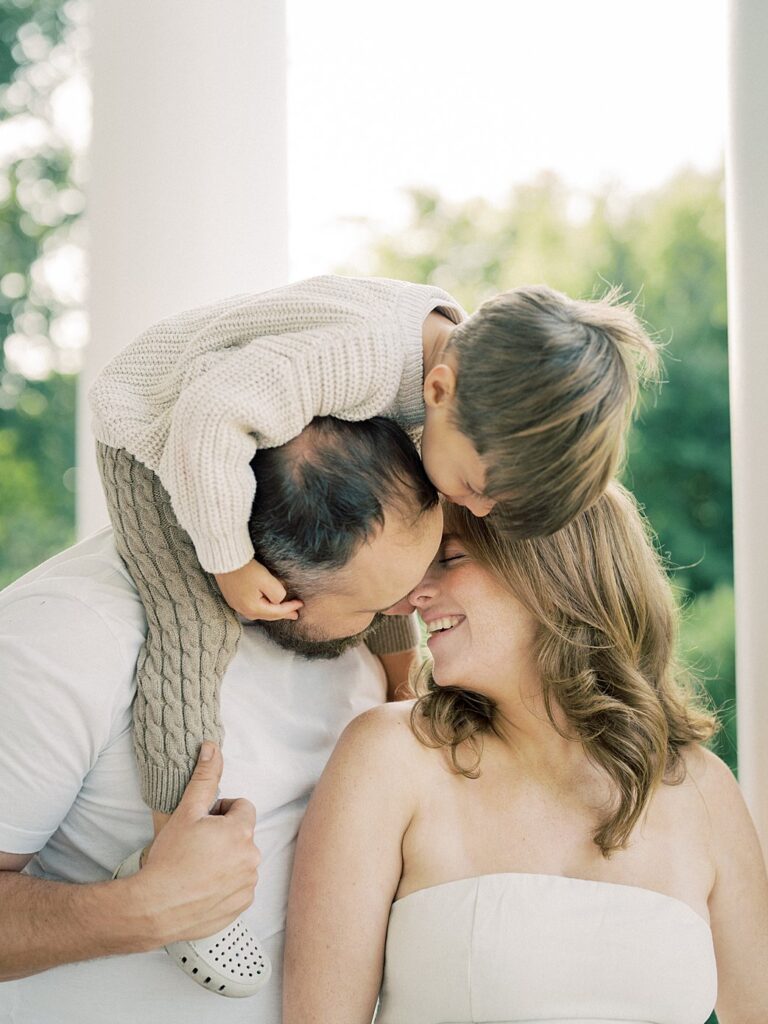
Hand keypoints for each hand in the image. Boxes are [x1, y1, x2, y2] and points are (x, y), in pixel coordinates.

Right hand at [129, 743, 262, 945]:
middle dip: (224, 835)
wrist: (154, 908)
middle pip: (242, 834)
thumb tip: (212, 747)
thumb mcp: (185, 812)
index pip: (242, 807)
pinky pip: (240, 886)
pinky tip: (202, 887)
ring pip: (241, 860)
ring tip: (197, 868)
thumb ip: (204, 778)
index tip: (202, 824)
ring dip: (226, 859)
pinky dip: (226, 884)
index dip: (221, 812)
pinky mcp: (242, 905)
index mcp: (241, 831)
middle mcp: (252, 857)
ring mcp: (248, 883)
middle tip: (196, 846)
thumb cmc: (169, 858)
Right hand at [215, 559, 302, 620]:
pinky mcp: (232, 597)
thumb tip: (278, 599)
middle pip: (267, 615)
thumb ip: (277, 593)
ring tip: (282, 610)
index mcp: (252, 608)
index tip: (301, 604)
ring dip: (272, 611)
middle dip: (282, 614)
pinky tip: (265, 603)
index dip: (290, 608)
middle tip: (295, 614)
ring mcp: (235, 604)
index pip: (277, 612)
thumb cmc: (246, 569)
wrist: (225, 559)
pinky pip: (251, 606)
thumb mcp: (267, 581)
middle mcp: (243, 609)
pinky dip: (262, 606)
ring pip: (258, 611)